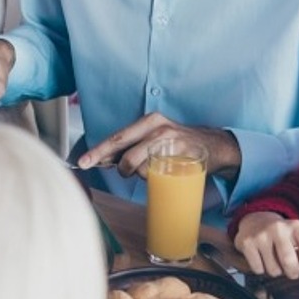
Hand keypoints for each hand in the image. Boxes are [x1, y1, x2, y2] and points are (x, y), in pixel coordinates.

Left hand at [77, 112, 239, 178]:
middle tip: (125, 171)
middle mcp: (157, 128)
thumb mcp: (155, 137)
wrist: (214, 145)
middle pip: (124, 154)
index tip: (83, 162)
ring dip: (140, 175)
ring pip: (138, 167)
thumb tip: (103, 159)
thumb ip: (132, 146)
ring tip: (153, 168)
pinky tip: (162, 172)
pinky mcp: (180, 156)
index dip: (98, 152)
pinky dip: (152, 177)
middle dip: (118, 168)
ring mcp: (169, 142)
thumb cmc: (179, 143)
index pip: (117, 138)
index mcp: (148, 121)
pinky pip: (155, 174)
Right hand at [232, 211, 298, 279]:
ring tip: (272, 259)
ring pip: (273, 270)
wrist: (254, 219)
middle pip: (289, 262)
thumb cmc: (280, 234)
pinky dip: (260, 269)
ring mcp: (261, 235)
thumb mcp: (296, 237)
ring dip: (275, 270)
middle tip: (291, 271)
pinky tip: (260, 257)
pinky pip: (258, 269)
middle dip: (292, 272)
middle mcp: (278, 228)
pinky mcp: (247, 243)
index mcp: (295, 226)